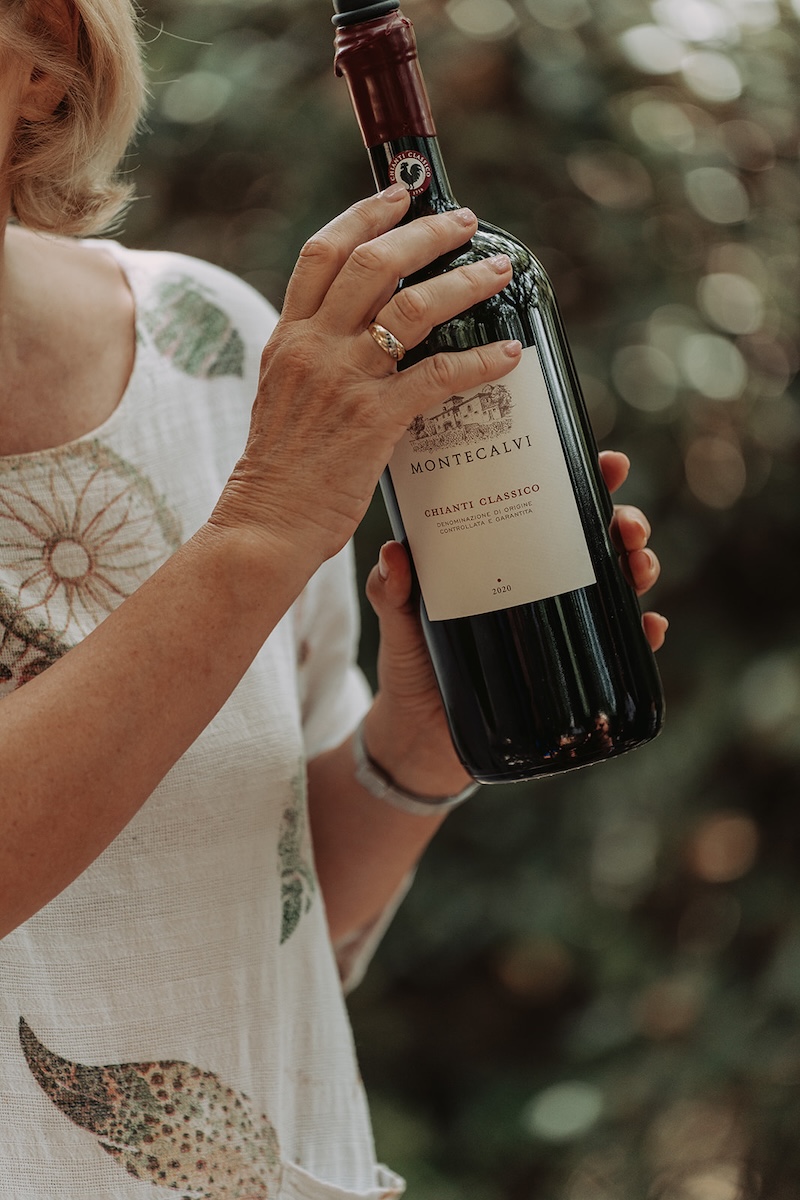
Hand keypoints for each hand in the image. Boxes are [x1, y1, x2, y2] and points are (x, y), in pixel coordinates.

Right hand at [210, 186, 520, 574]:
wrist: (265, 523)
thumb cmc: (279, 470)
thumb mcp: (283, 395)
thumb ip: (314, 358)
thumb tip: (358, 336)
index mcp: (288, 337)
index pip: (321, 252)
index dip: (364, 214)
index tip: (398, 195)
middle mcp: (313, 346)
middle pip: (372, 261)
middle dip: (425, 232)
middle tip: (464, 222)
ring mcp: (344, 380)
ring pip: (412, 307)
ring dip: (464, 281)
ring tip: (497, 270)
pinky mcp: (375, 420)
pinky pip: (438, 375)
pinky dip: (479, 361)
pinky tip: (507, 355)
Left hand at [363, 449, 666, 798]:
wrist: (419, 735)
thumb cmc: (412, 663)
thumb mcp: (399, 619)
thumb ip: (393, 590)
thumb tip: (394, 554)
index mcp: (507, 553)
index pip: (551, 504)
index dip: (585, 478)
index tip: (609, 463)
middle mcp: (542, 581)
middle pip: (597, 538)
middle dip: (625, 521)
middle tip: (626, 524)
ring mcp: (561, 626)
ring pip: (618, 586)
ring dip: (640, 568)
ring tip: (639, 567)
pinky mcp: (573, 672)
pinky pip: (620, 649)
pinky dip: (642, 636)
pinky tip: (650, 628)